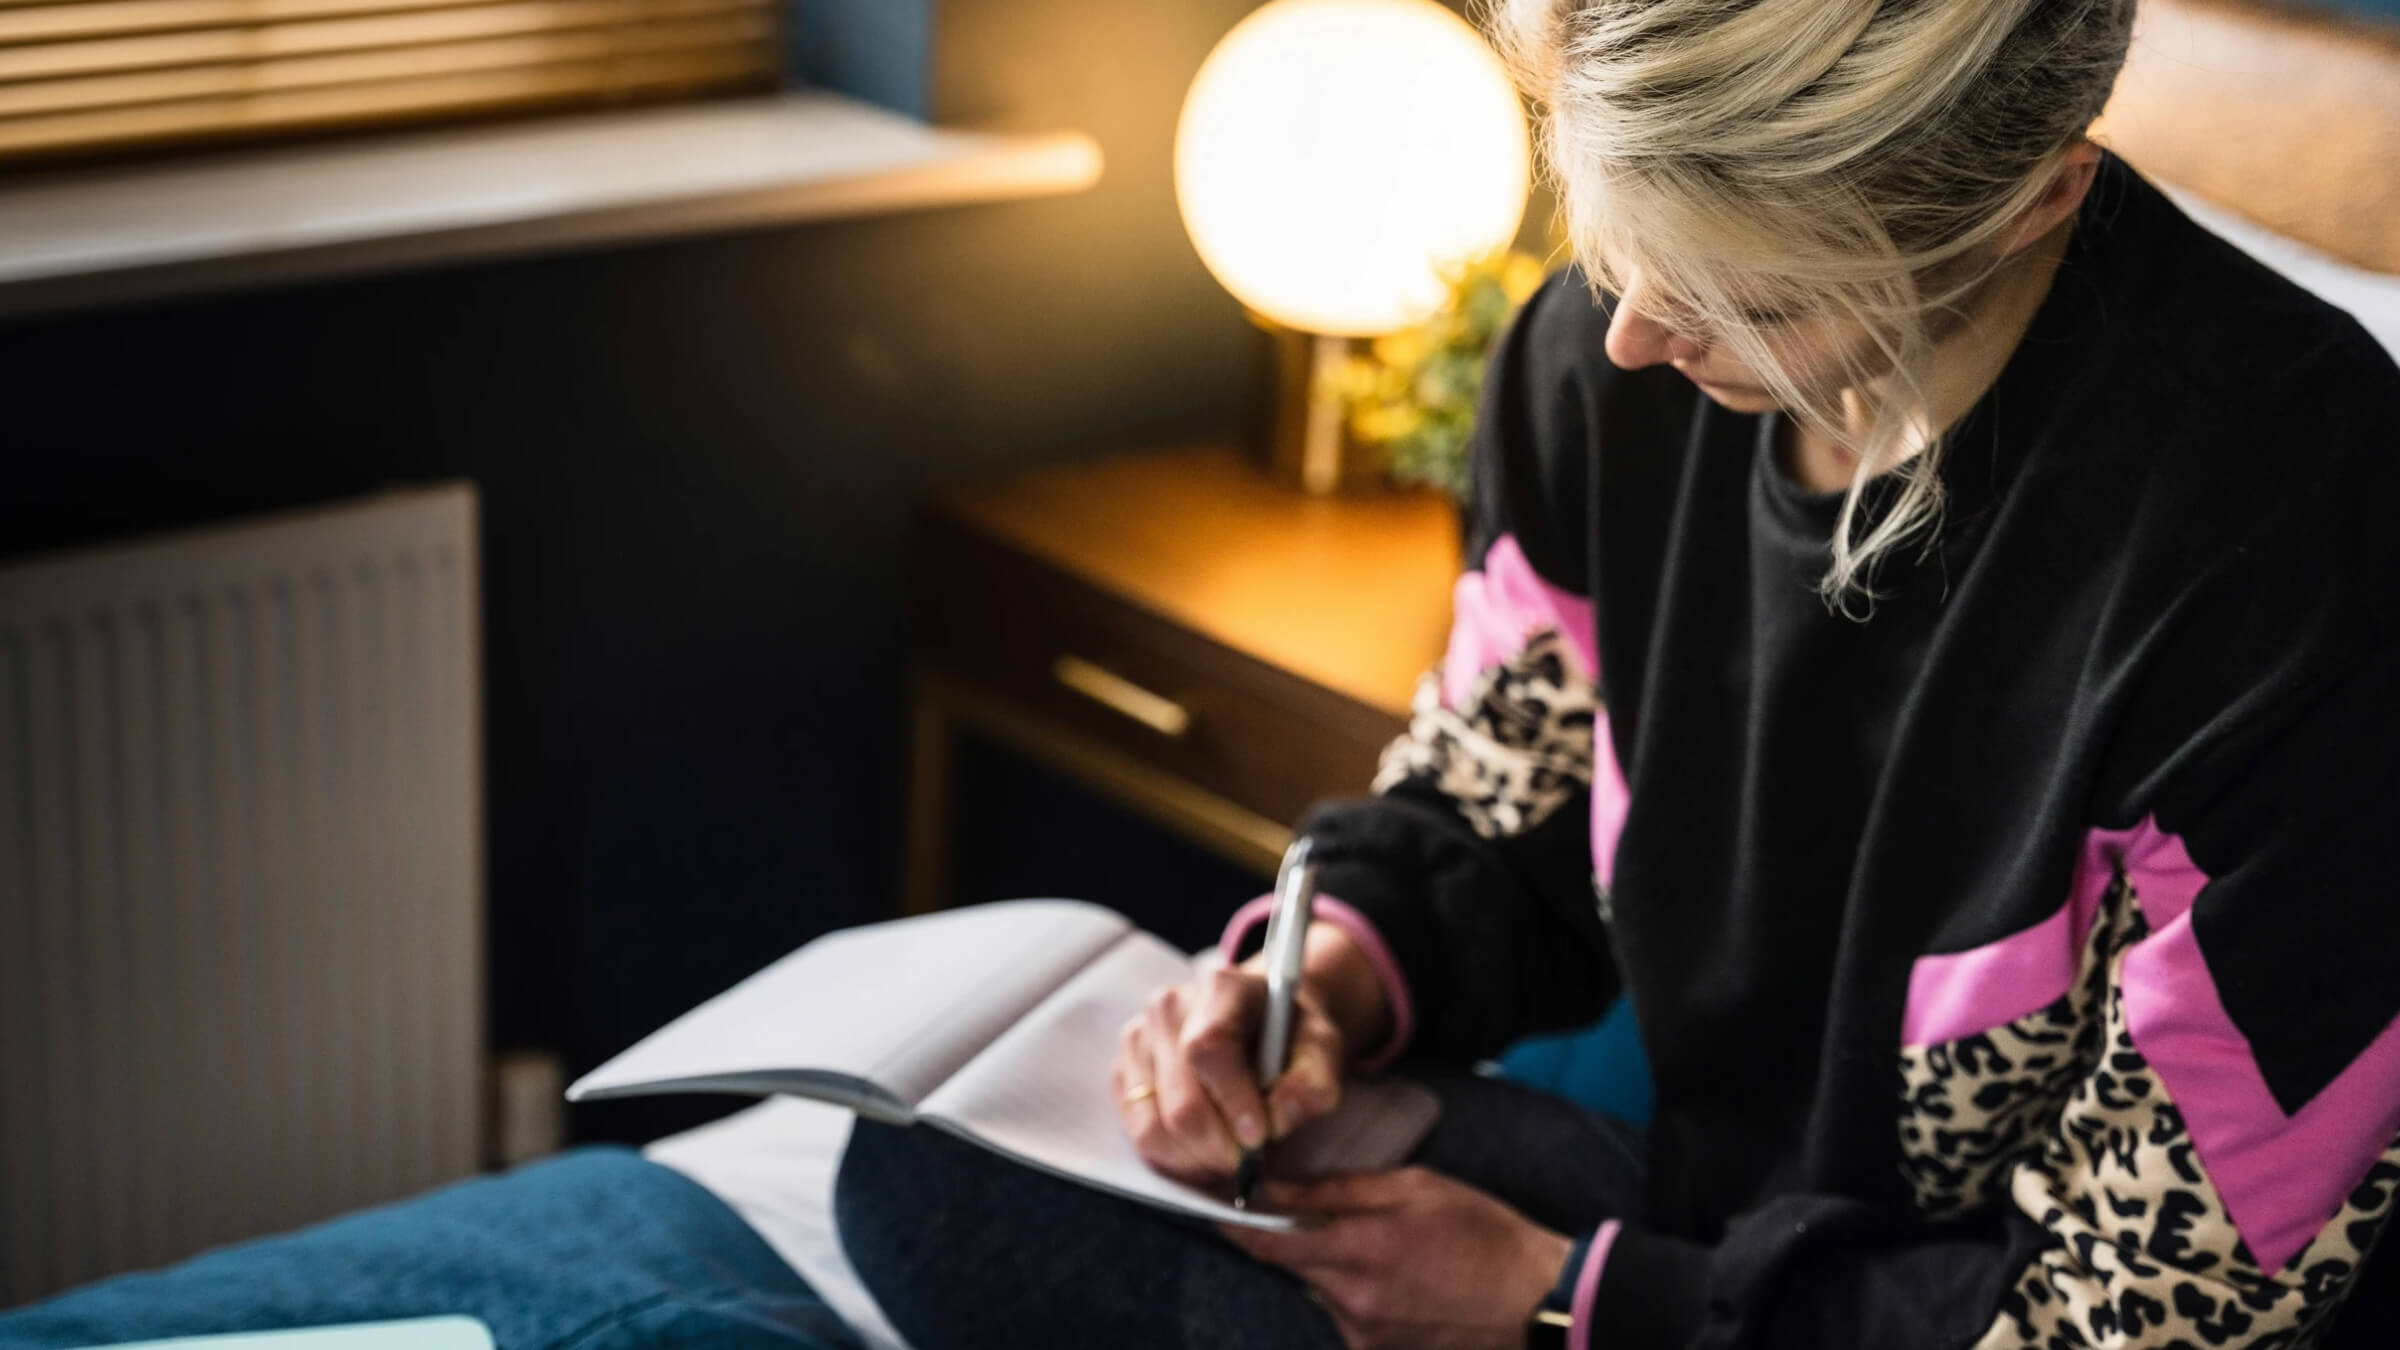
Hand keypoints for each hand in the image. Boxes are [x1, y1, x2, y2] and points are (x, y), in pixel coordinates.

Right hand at [1112, 963, 1348, 1184]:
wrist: (1261, 1021)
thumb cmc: (1292, 1037)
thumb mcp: (1324, 1050)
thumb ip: (1314, 1083)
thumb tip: (1279, 1118)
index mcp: (1221, 988)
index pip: (1209, 1049)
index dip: (1232, 1102)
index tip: (1259, 1139)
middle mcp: (1169, 1007)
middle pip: (1180, 1100)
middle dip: (1218, 1147)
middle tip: (1249, 1162)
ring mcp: (1138, 1038)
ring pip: (1152, 1126)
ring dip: (1195, 1159)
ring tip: (1228, 1158)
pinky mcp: (1123, 1069)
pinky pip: (1137, 1133)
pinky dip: (1172, 1157)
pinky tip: (1203, 1150)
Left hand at [1220, 1169, 1574, 1349]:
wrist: (1537, 1300)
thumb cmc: (1482, 1233)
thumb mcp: (1415, 1188)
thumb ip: (1340, 1190)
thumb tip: (1279, 1187)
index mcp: (1359, 1249)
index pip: (1269, 1242)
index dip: (1235, 1224)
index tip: (1213, 1205)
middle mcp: (1352, 1300)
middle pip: (1293, 1265)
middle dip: (1297, 1239)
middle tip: (1332, 1216)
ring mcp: (1365, 1334)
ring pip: (1321, 1291)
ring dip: (1336, 1269)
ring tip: (1393, 1254)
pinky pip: (1348, 1317)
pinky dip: (1359, 1296)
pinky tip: (1403, 1284)